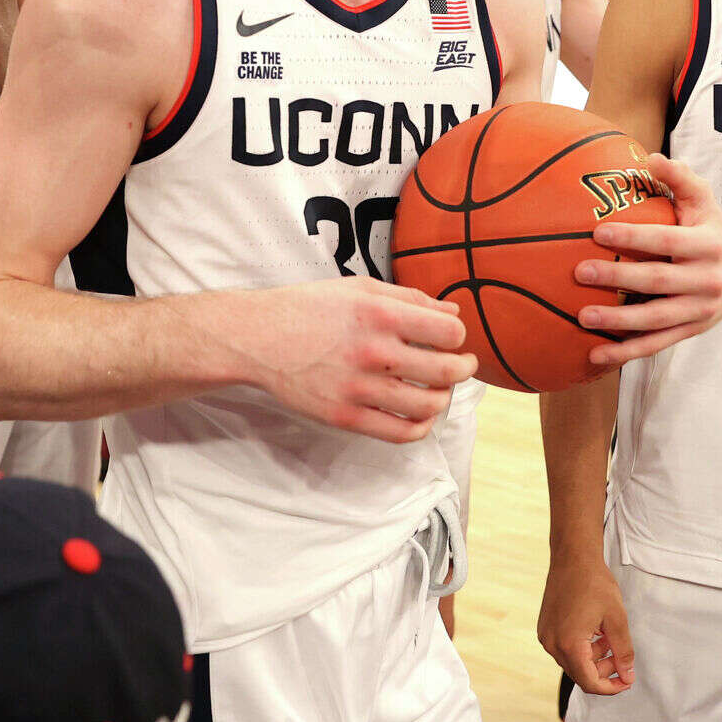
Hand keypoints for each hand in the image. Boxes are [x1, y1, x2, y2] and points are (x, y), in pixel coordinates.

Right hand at [223, 277, 475, 441]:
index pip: (450, 333)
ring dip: (443, 397)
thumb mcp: (359, 288)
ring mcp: (359, 388)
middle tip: (461, 366)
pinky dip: (421, 426)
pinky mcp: (346, 417)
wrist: (258, 338)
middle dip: (464, 369)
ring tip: (437, 389)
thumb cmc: (309, 307)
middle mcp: (373, 352)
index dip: (457, 336)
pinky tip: (418, 414)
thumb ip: (409, 298)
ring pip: (430, 405)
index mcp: (379, 314)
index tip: (449, 339)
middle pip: (448, 371)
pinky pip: (401, 433)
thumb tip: (454, 313)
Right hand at [538, 552, 634, 693]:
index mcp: (569, 644)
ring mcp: (546, 635)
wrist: (572, 558)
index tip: (627, 680)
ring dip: (593, 658)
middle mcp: (552, 643)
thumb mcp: (617, 619)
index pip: (590, 682)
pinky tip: (595, 631)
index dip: (612, 687)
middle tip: (620, 655)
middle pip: (580, 674)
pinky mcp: (545, 628)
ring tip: (608, 638)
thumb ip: (623, 652)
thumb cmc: (594, 583)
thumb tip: (627, 676)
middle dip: (604, 671)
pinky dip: (582, 648)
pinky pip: (565, 648)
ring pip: (573, 662)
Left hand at [572, 154, 721, 366]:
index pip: (668, 241)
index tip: (598, 231)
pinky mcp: (690, 332)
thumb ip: (680, 179)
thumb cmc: (706, 229)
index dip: (634, 236)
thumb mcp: (701, 201)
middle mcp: (709, 281)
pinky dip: (626, 352)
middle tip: (579, 272)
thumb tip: (652, 158)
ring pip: (656, 319)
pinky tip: (595, 355)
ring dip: (618, 322)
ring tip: (582, 318)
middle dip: (618, 277)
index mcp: (709, 245)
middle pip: (658, 281)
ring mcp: (700, 311)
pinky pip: (656, 344)